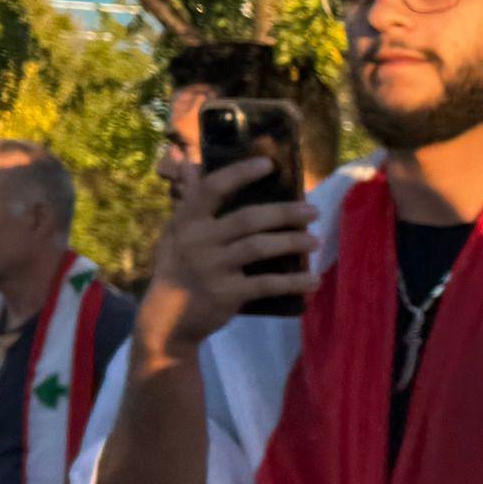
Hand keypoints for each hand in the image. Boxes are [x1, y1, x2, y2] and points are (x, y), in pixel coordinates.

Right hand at [135, 156, 319, 355]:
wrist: (167, 320)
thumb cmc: (177, 268)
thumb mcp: (175, 233)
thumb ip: (188, 200)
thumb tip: (187, 163)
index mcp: (186, 221)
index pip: (212, 189)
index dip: (240, 174)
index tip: (268, 163)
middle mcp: (198, 241)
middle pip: (249, 219)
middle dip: (285, 213)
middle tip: (313, 211)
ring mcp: (212, 268)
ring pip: (260, 247)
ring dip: (293, 242)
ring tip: (315, 240)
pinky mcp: (227, 293)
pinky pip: (267, 284)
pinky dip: (293, 282)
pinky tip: (313, 280)